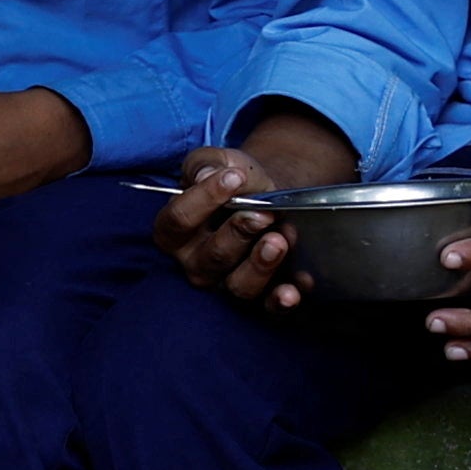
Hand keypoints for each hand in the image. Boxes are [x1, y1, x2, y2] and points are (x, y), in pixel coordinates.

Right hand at [156, 105, 356, 308]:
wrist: (272, 193)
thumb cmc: (237, 180)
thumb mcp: (219, 163)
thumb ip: (207, 164)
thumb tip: (207, 174)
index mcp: (177, 233)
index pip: (177, 222)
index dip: (204, 198)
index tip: (234, 177)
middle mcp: (198, 263)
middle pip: (212, 257)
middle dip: (239, 233)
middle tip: (264, 212)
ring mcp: (228, 282)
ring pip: (239, 286)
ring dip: (261, 265)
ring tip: (279, 240)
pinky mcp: (262, 295)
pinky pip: (269, 306)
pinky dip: (282, 299)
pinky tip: (294, 289)